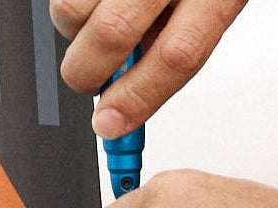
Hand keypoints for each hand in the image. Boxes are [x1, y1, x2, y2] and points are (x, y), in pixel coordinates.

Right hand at [51, 0, 247, 137]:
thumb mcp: (208, 2)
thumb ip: (173, 43)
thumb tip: (125, 99)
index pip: (177, 56)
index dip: (138, 99)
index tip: (110, 126)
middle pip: (113, 33)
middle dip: (87, 73)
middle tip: (87, 79)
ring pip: (70, 7)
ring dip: (72, 28)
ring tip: (93, 17)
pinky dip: (70, 3)